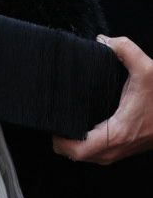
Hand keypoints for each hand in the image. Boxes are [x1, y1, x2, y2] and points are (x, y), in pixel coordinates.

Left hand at [54, 36, 152, 163]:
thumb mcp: (148, 69)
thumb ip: (126, 50)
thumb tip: (103, 41)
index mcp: (117, 133)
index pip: (76, 151)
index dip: (59, 140)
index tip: (53, 122)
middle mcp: (119, 147)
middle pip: (77, 156)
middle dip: (63, 141)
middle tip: (56, 119)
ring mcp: (124, 150)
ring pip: (90, 157)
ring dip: (76, 144)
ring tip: (66, 122)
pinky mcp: (128, 148)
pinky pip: (101, 153)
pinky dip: (89, 145)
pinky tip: (85, 126)